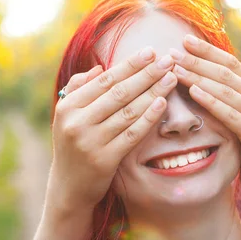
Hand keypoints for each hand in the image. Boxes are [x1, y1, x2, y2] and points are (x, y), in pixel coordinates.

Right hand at [49, 47, 176, 211]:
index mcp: (68, 106)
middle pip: (119, 92)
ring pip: (128, 111)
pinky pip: (132, 134)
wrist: (68, 187)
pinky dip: (148, 117)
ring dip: (153, 92)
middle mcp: (77, 122)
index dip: (130, 64)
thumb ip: (80, 89)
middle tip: (168, 60)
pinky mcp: (105, 160)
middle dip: (147, 74)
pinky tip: (163, 103)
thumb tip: (100, 67)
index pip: (105, 80)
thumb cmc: (74, 144)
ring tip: (172, 77)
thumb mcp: (68, 116)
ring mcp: (90, 142)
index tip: (151, 52)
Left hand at [170, 35, 240, 202]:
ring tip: (177, 69)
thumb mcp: (235, 116)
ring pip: (225, 89)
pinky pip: (230, 112)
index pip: (229, 62)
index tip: (184, 39)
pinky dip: (211, 100)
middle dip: (198, 60)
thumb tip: (195, 78)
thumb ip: (223, 97)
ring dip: (199, 76)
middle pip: (224, 71)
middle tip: (174, 51)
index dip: (207, 50)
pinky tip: (194, 92)